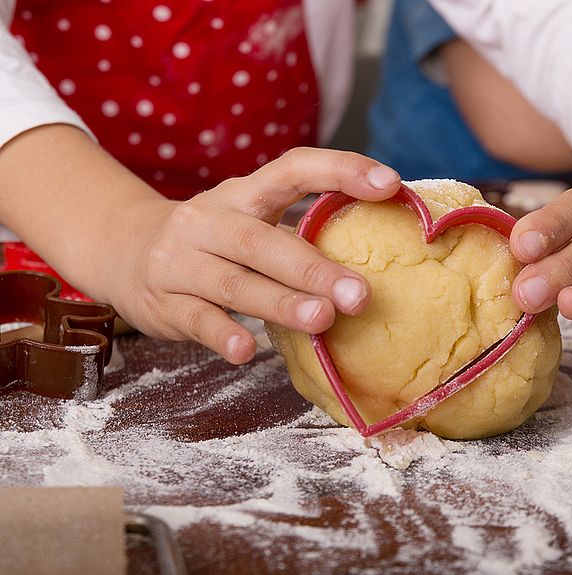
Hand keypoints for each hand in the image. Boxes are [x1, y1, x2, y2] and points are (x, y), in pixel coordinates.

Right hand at [103, 148, 400, 363]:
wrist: (124, 251)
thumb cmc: (214, 241)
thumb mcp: (248, 222)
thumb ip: (298, 235)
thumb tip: (380, 258)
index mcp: (243, 193)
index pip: (293, 169)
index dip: (341, 170)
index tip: (390, 184)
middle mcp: (210, 219)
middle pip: (262, 240)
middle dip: (314, 268)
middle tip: (360, 294)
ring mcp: (182, 260)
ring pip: (234, 283)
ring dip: (281, 303)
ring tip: (322, 320)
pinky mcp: (165, 301)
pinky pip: (196, 319)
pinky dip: (221, 334)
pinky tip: (246, 351)